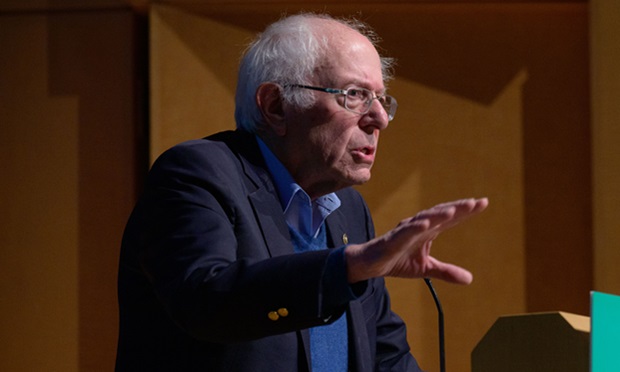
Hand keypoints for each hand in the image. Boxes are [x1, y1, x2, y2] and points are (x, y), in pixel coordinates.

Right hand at [345, 198, 488, 283]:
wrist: (370, 264)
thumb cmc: (397, 260)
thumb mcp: (426, 269)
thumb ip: (447, 271)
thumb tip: (470, 279)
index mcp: (428, 231)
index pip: (450, 218)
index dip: (466, 211)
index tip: (483, 203)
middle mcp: (419, 226)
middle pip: (441, 214)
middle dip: (457, 208)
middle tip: (476, 202)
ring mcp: (405, 231)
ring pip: (424, 219)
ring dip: (438, 214)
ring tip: (454, 210)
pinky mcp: (392, 240)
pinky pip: (404, 232)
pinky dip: (414, 227)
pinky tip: (424, 224)